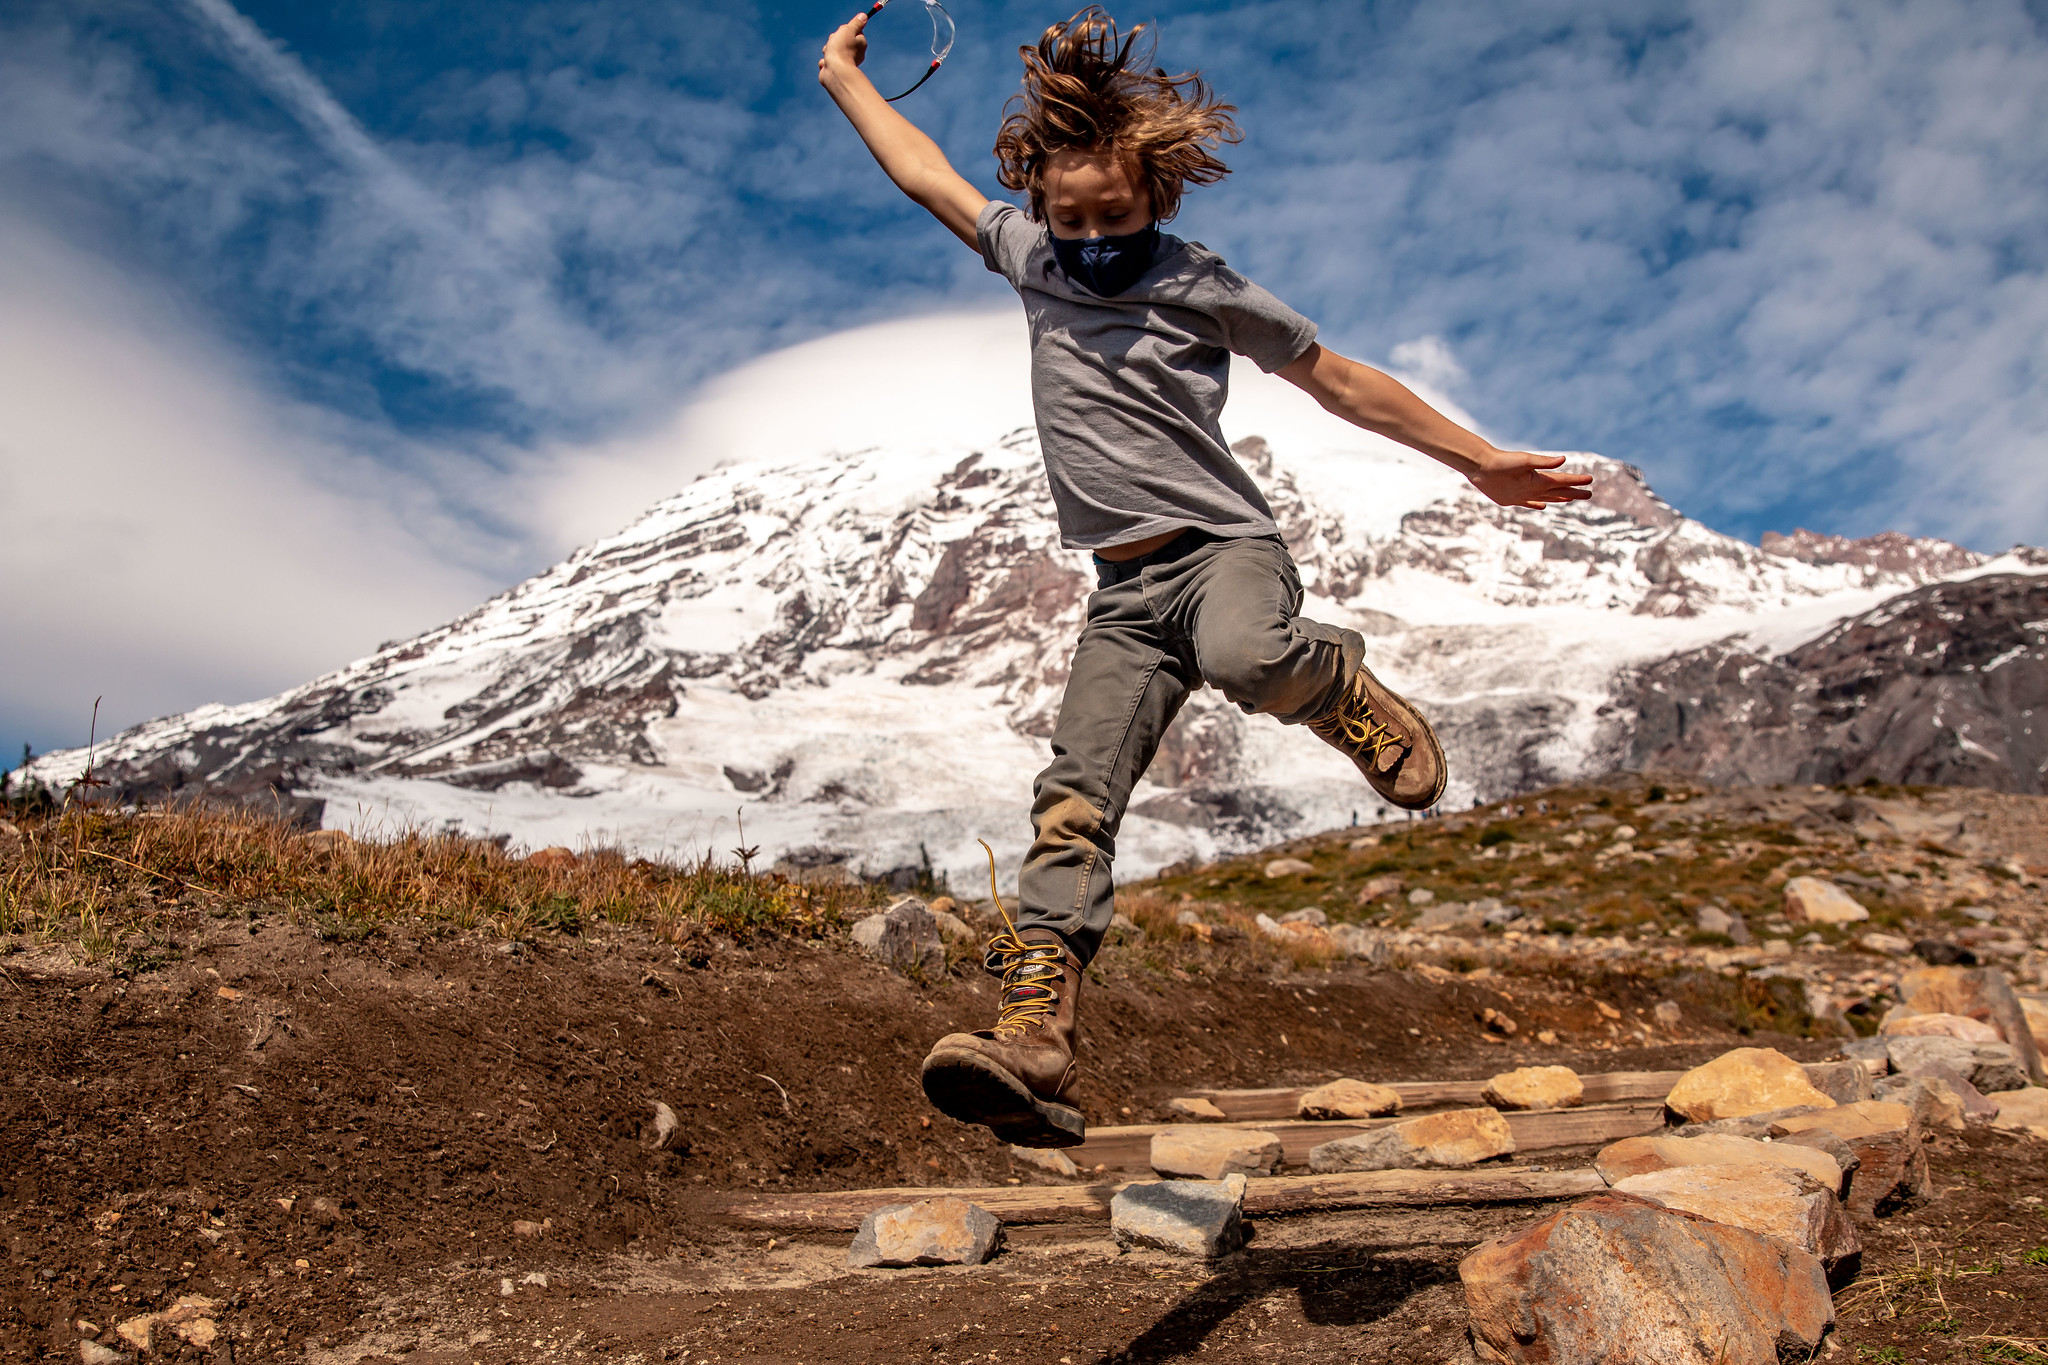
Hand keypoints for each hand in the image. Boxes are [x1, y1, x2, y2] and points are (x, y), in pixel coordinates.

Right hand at [819, 11, 868, 86]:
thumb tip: (864, 16)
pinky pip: (827, 62)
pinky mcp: (836, 70)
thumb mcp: (848, 30)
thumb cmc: (841, 49)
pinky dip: (825, 62)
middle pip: (840, 40)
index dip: (844, 30)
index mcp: (860, 44)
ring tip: (829, 55)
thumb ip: (856, 23)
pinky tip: (827, 64)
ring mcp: (845, 62)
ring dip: (828, 51)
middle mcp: (855, 54)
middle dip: (833, 40)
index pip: (852, 31)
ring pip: (832, 50)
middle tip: (835, 44)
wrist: (835, 72)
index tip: (842, 32)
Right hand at [1464, 448, 1593, 509]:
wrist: (1479, 468)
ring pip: (1545, 499)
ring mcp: (1521, 498)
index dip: (1576, 480)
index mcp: (1537, 482)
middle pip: (1557, 493)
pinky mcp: (1511, 500)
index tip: (1590, 480)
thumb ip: (1544, 461)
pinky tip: (1543, 506)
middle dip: (1574, 492)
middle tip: (1589, 495)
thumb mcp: (1524, 459)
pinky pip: (1529, 503)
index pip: (1562, 481)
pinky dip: (1538, 504)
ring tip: (1570, 499)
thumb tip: (1563, 460)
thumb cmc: (1501, 461)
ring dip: (1558, 498)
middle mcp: (1531, 493)